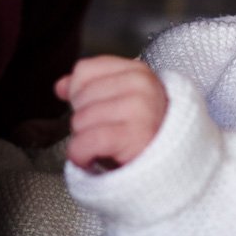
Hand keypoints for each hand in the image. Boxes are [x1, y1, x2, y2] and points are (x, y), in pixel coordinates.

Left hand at [56, 56, 168, 170]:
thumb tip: (61, 85)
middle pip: (80, 98)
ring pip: (79, 121)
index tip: (98, 109)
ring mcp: (139, 109)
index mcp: (138, 72)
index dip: (80, 93)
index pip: (85, 70)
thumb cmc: (146, 134)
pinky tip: (93, 159)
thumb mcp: (122, 101)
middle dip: (85, 120)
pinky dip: (81, 156)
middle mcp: (141, 86)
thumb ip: (90, 87)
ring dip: (85, 141)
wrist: (173, 165)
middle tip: (109, 131)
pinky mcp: (132, 136)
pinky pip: (84, 142)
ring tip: (107, 146)